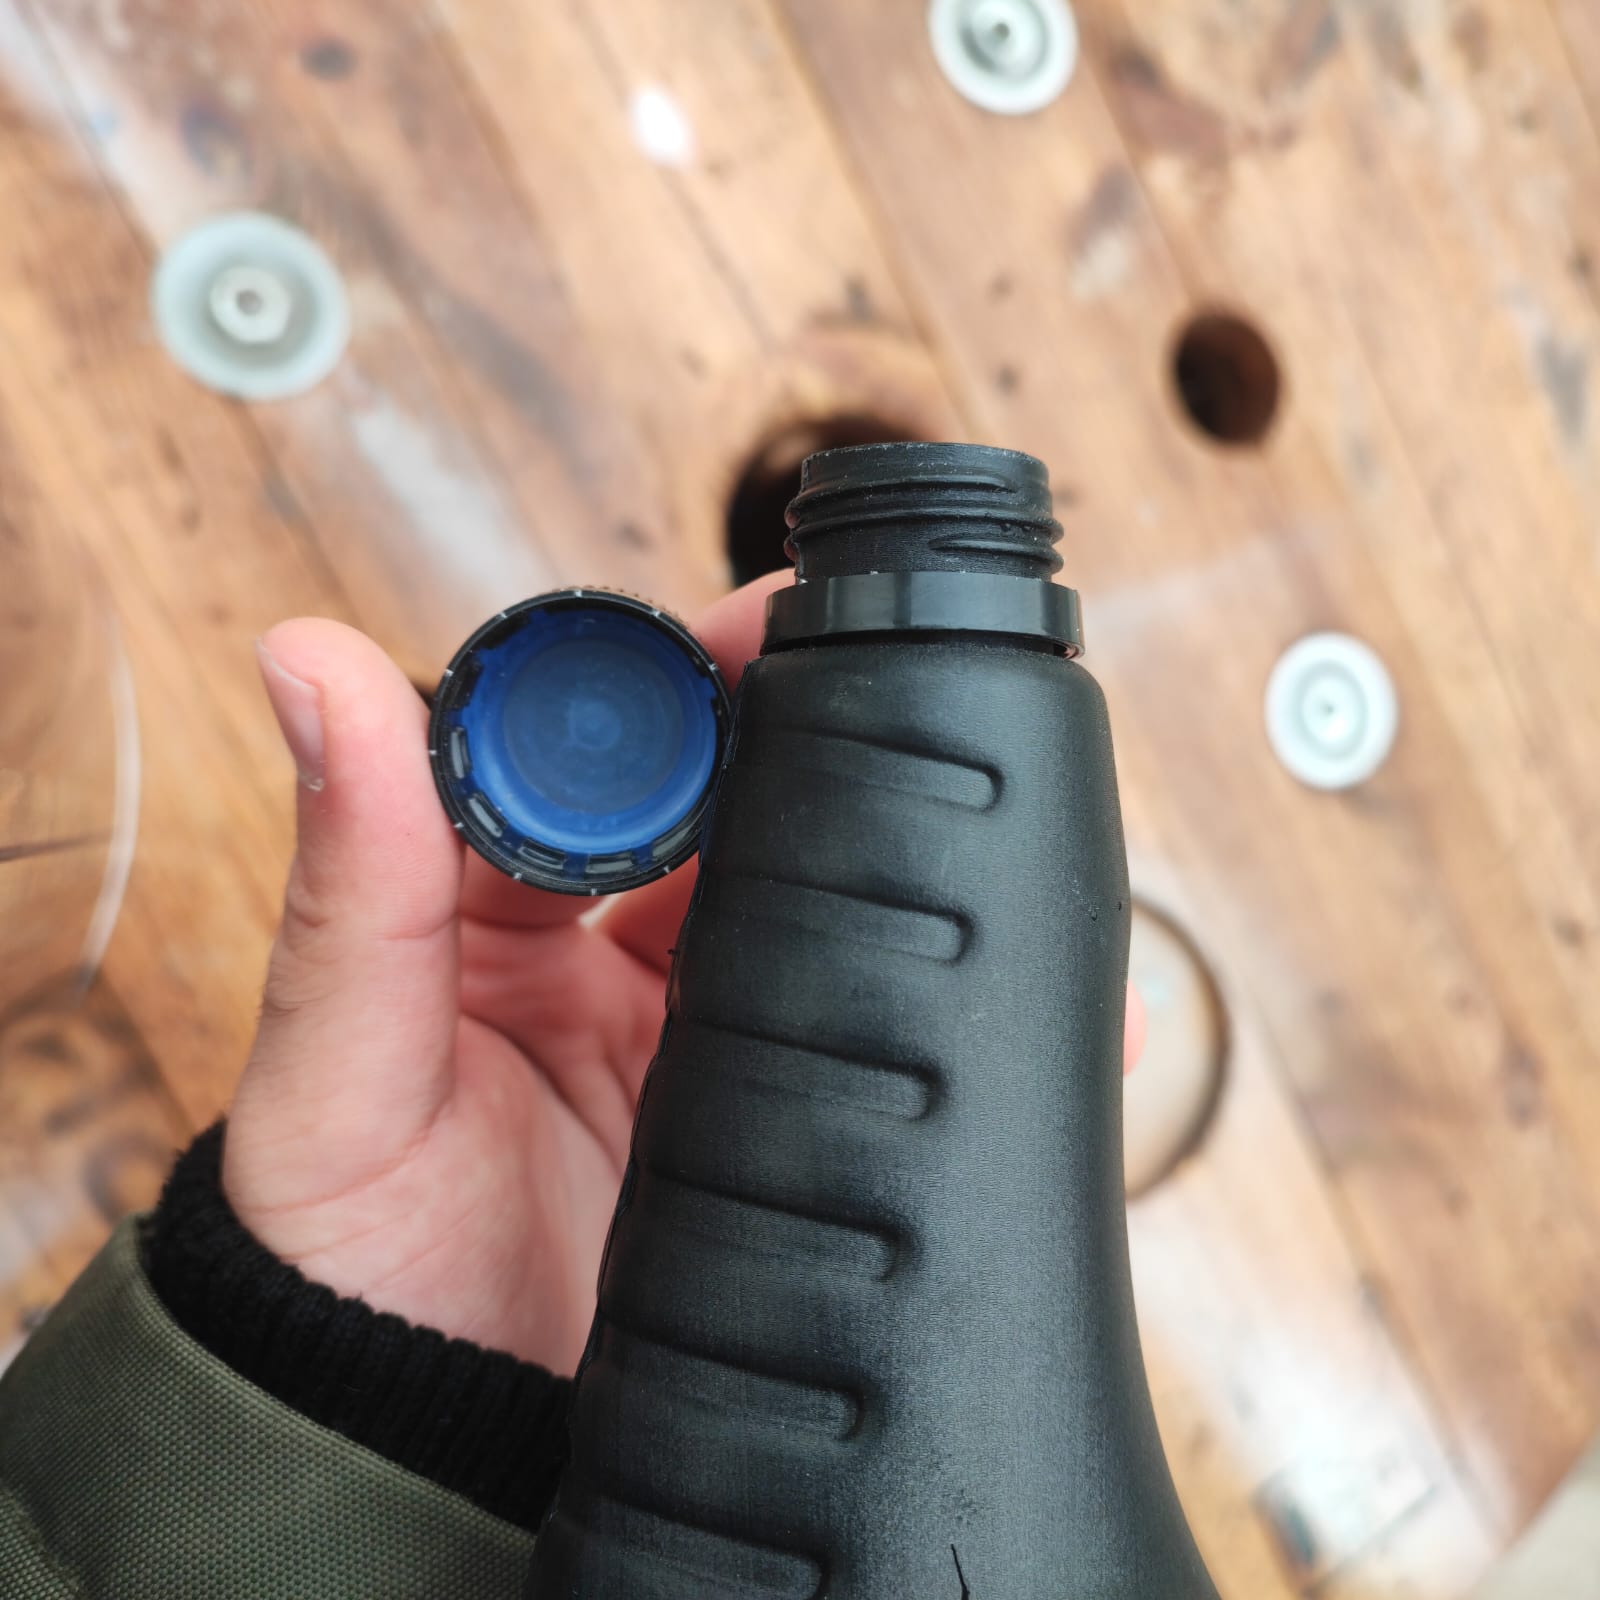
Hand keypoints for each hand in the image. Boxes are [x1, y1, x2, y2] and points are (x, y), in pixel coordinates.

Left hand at [227, 577, 1145, 1374]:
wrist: (432, 1460)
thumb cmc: (353, 1270)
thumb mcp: (345, 1068)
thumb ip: (352, 879)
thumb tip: (311, 661)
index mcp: (474, 913)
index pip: (581, 753)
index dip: (664, 684)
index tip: (751, 625)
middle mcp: (582, 958)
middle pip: (711, 811)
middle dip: (796, 740)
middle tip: (884, 677)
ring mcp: (676, 1035)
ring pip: (793, 907)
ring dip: (871, 857)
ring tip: (960, 799)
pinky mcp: (748, 1115)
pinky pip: (844, 1032)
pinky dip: (922, 1005)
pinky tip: (1005, 984)